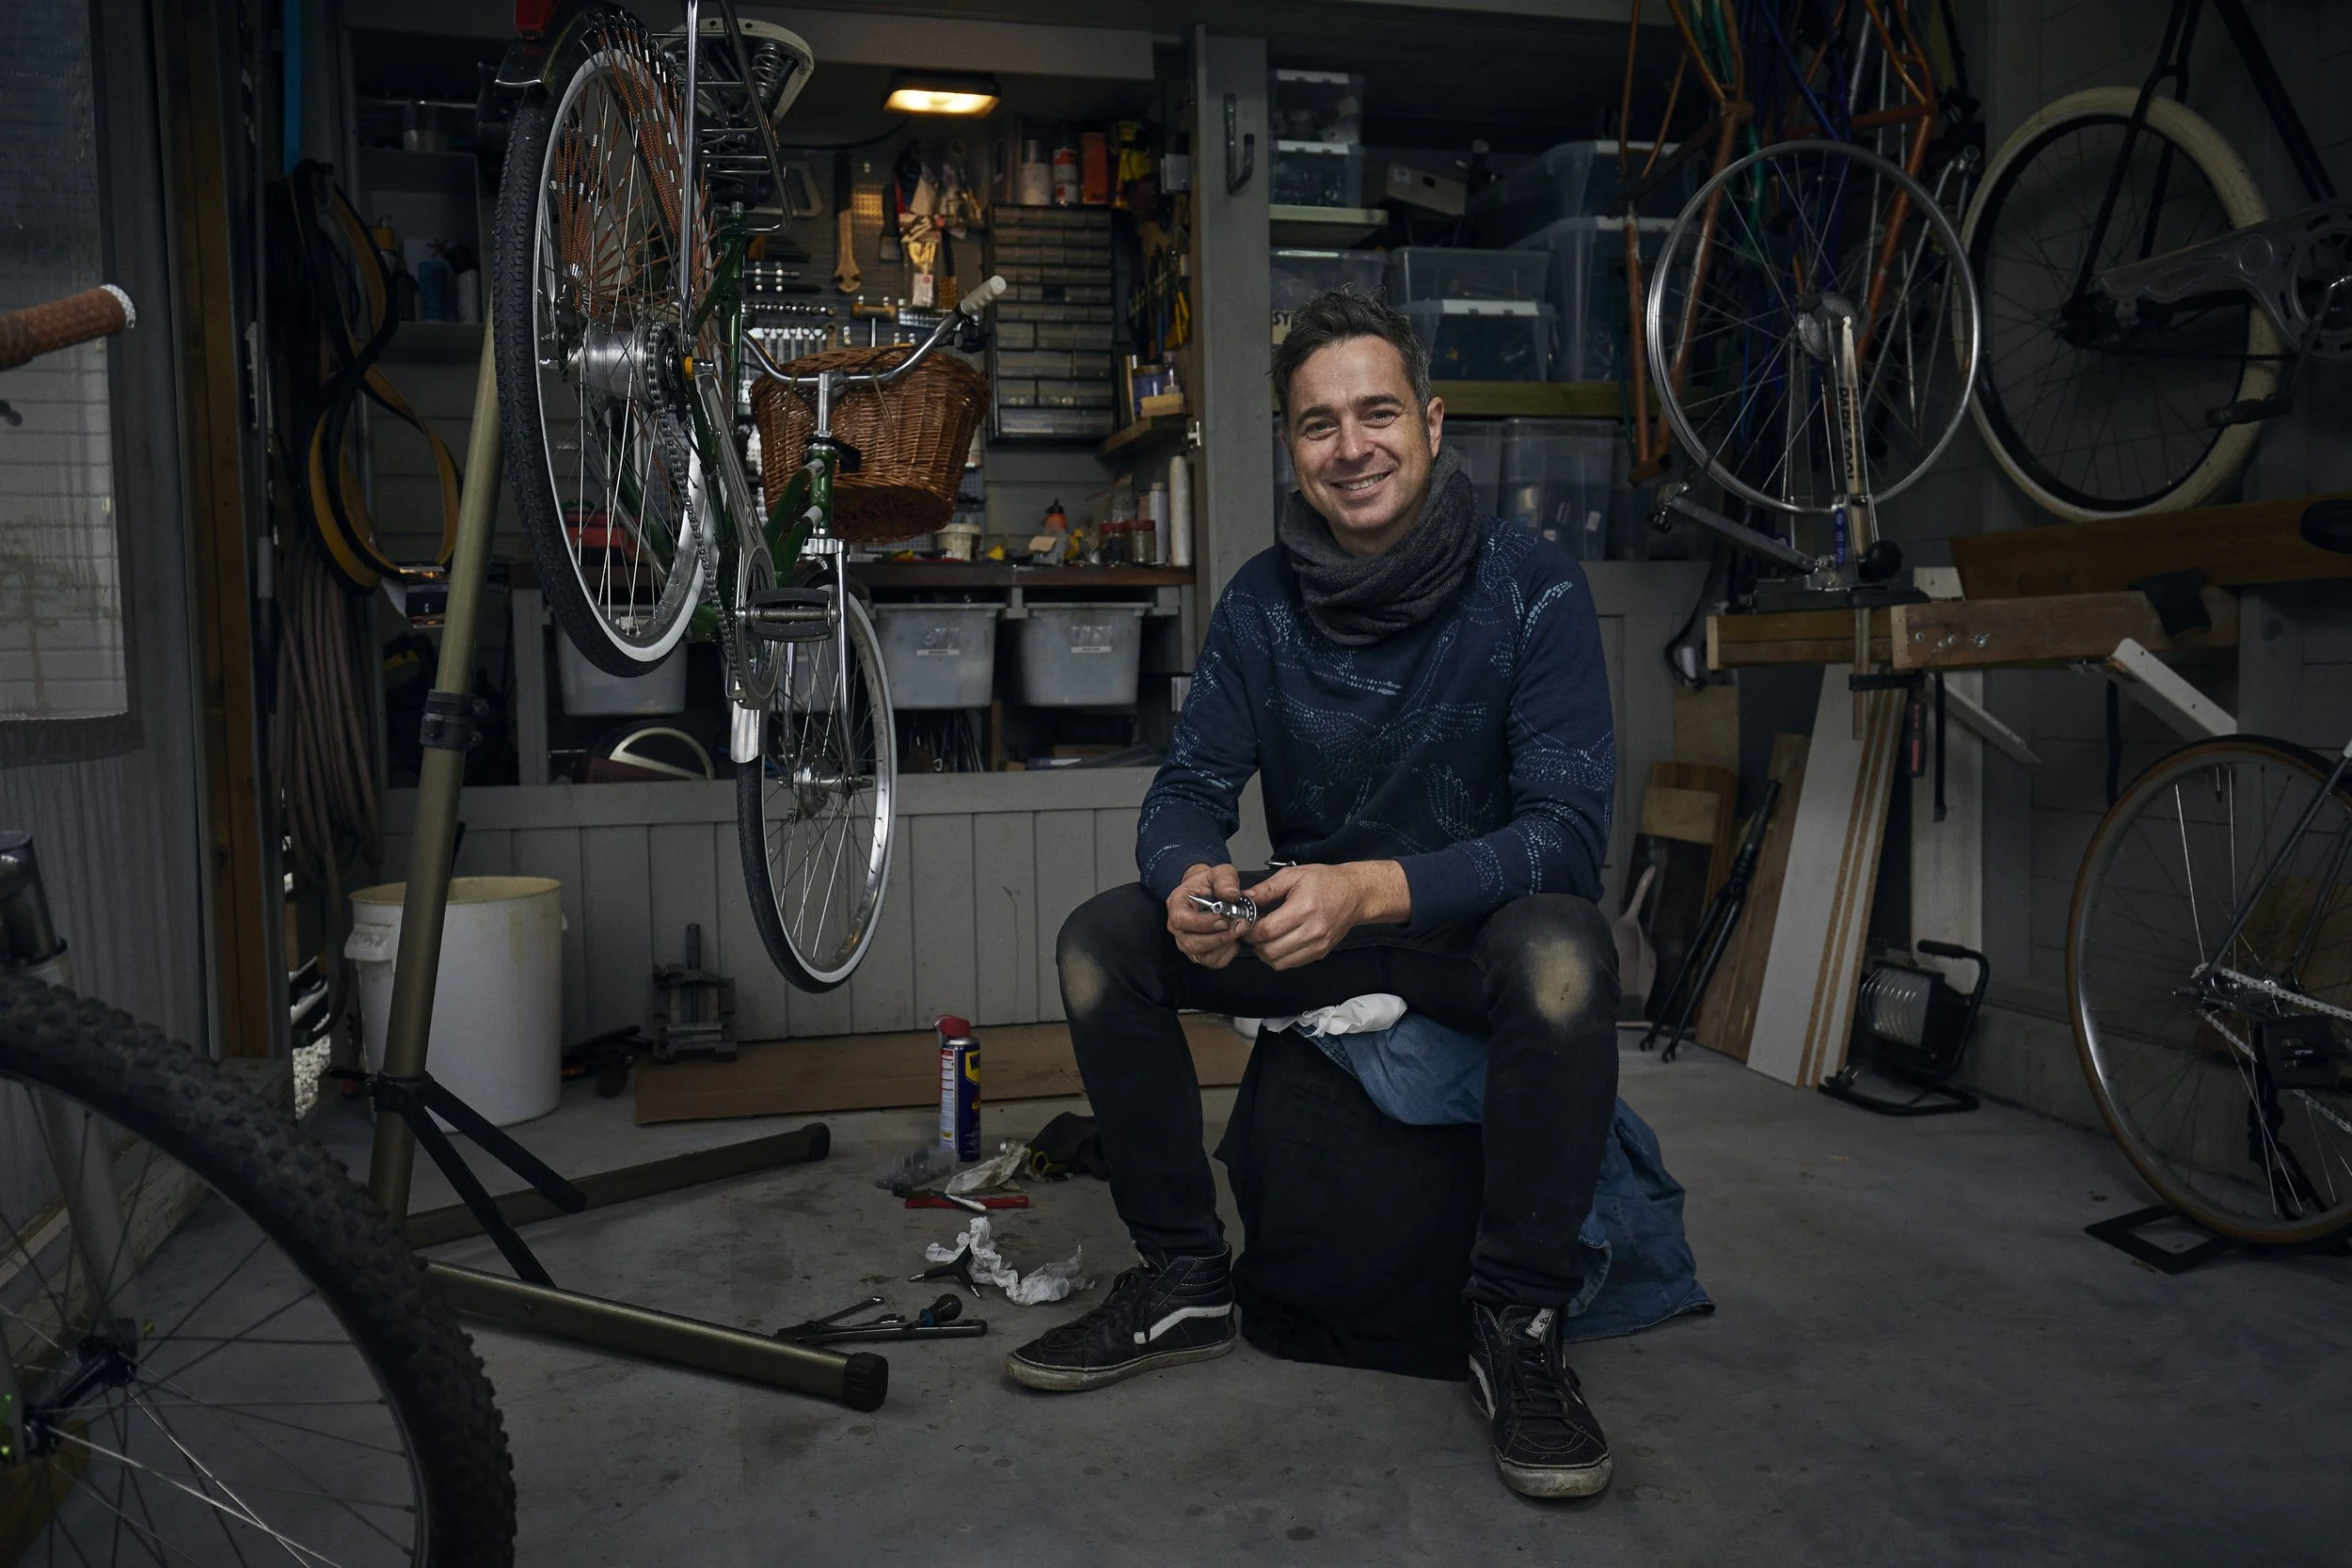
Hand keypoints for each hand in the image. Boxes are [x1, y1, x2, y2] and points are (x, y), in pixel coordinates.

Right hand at [1167, 863, 1248, 968]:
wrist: (1208, 892)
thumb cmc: (1209, 884)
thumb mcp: (1219, 872)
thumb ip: (1225, 880)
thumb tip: (1232, 894)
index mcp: (1177, 904)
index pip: (1181, 920)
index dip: (1203, 923)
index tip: (1224, 919)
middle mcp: (1178, 927)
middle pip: (1190, 943)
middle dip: (1218, 938)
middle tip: (1238, 926)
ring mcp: (1186, 942)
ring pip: (1202, 956)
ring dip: (1224, 946)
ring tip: (1238, 931)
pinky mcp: (1199, 953)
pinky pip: (1212, 962)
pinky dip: (1227, 954)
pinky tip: (1234, 940)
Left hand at [1244, 861, 1409, 970]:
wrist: (1356, 894)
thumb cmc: (1326, 881)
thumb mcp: (1293, 875)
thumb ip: (1266, 889)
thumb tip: (1244, 899)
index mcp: (1304, 909)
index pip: (1267, 930)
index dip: (1249, 930)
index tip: (1244, 923)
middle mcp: (1312, 931)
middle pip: (1270, 951)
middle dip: (1254, 943)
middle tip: (1251, 931)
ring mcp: (1317, 945)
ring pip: (1279, 962)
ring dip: (1265, 953)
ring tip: (1262, 938)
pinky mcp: (1320, 953)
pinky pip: (1291, 963)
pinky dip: (1279, 957)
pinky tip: (1277, 942)